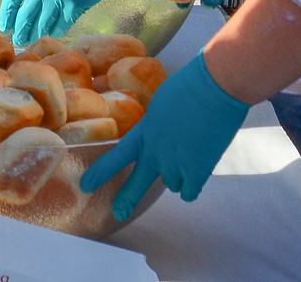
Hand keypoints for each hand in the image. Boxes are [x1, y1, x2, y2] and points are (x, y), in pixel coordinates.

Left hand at [81, 53, 249, 212]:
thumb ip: (155, 126)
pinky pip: (188, 192)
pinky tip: (197, 171)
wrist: (213, 87)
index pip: (117, 156)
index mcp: (144, 131)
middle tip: (118, 213)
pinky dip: (192, 185)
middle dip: (126, 199)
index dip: (101, 172)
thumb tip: (159, 139)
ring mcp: (175, 162)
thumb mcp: (162, 104)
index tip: (86, 184)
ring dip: (177, 175)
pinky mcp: (197, 170)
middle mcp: (155, 151)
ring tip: (189, 152)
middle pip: (136, 183)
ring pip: (171, 184)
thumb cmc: (190, 87)